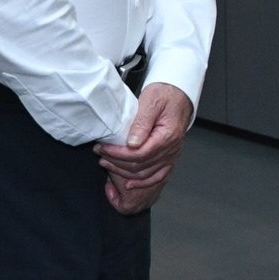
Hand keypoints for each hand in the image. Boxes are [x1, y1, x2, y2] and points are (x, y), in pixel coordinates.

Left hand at [97, 83, 195, 215]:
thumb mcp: (151, 102)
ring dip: (124, 172)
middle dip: (117, 162)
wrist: (178, 95)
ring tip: (107, 163)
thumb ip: (141, 123)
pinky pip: (158, 177)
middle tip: (100, 153)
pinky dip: (143, 183)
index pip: (140, 154)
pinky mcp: (169, 157)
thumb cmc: (165, 95)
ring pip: (146, 174)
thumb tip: (131, 144)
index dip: (118, 154)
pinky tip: (130, 184)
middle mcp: (171, 149)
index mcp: (168, 136)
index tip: (104, 148)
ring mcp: (171, 155)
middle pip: (141, 166)